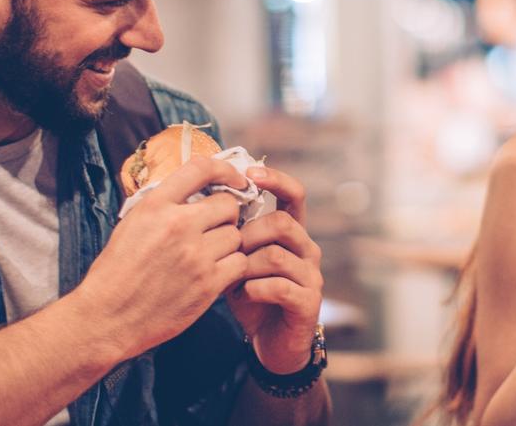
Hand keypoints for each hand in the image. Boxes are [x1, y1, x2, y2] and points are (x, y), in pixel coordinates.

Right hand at [74, 156, 247, 359]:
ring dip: (228, 243)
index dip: (226, 170)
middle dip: (226, 214)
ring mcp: (195, 256)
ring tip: (212, 254)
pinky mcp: (207, 284)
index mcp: (156, 206)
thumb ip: (163, 205)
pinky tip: (218, 272)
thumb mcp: (131, 225)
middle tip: (217, 227)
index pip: (201, 169)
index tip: (235, 180)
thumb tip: (195, 192)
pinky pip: (239, 263)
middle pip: (228, 204)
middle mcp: (178, 226)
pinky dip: (233, 267)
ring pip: (236, 235)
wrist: (107, 317)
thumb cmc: (116, 273)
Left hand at [228, 166, 323, 373]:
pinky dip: (254, 290)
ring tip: (232, 279)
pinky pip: (279, 286)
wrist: (271, 342)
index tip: (250, 174)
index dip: (276, 179)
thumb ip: (232, 235)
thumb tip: (204, 202)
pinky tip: (242, 296)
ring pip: (277, 255)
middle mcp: (307, 249)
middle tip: (228, 252)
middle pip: (282, 223)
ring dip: (247, 266)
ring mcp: (311, 275)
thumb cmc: (252, 296)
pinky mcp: (308, 302)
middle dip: (248, 235)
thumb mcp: (238, 261)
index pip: (294, 194)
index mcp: (292, 233)